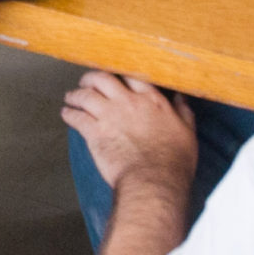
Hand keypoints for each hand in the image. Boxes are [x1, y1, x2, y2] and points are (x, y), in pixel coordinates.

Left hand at [61, 71, 196, 193]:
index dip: (120, 74)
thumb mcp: (187, 132)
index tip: (115, 76)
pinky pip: (76, 117)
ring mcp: (109, 115)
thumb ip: (183, 112)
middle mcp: (127, 102)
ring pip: (85, 96)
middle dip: (91, 78)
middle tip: (86, 81)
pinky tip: (66, 113)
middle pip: (103, 79)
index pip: (131, 77)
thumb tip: (181, 98)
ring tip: (70, 96)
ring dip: (75, 94)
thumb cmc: (173, 161)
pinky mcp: (94, 132)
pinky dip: (69, 114)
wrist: (153, 180)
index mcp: (151, 100)